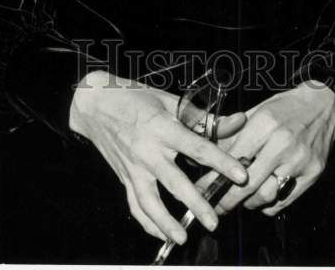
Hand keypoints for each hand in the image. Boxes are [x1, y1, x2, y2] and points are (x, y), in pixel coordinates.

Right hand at [68, 69, 247, 243]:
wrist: (94, 104)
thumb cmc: (134, 97)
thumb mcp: (169, 100)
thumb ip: (203, 116)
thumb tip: (237, 121)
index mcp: (162, 128)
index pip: (197, 148)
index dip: (221, 161)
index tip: (240, 175)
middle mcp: (148, 151)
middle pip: (174, 182)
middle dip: (196, 203)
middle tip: (214, 221)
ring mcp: (134, 167)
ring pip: (150, 201)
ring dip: (166, 223)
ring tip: (183, 238)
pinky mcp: (124, 177)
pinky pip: (135, 205)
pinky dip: (148, 223)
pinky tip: (162, 234)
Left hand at [197, 80, 334, 216]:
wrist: (323, 106)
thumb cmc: (285, 108)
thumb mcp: (256, 112)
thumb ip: (233, 133)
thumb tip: (210, 155)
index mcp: (264, 123)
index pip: (233, 158)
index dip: (215, 176)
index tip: (202, 188)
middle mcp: (282, 143)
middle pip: (247, 183)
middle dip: (227, 199)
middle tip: (216, 206)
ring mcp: (299, 160)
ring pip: (266, 195)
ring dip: (249, 203)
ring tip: (241, 199)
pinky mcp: (313, 173)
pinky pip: (284, 200)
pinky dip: (269, 204)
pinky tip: (262, 198)